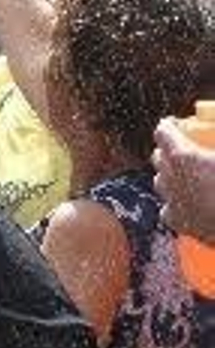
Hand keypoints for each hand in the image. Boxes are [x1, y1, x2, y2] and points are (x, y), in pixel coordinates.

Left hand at [154, 117, 214, 242]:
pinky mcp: (178, 222)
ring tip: (190, 177)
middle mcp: (169, 177)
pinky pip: (169, 210)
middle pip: (158, 157)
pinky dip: (178, 205)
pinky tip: (190, 204)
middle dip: (169, 151)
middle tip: (187, 152)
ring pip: (161, 182)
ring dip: (171, 177)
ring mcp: (171, 200)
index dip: (170, 126)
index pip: (163, 132)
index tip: (178, 125)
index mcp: (181, 156)